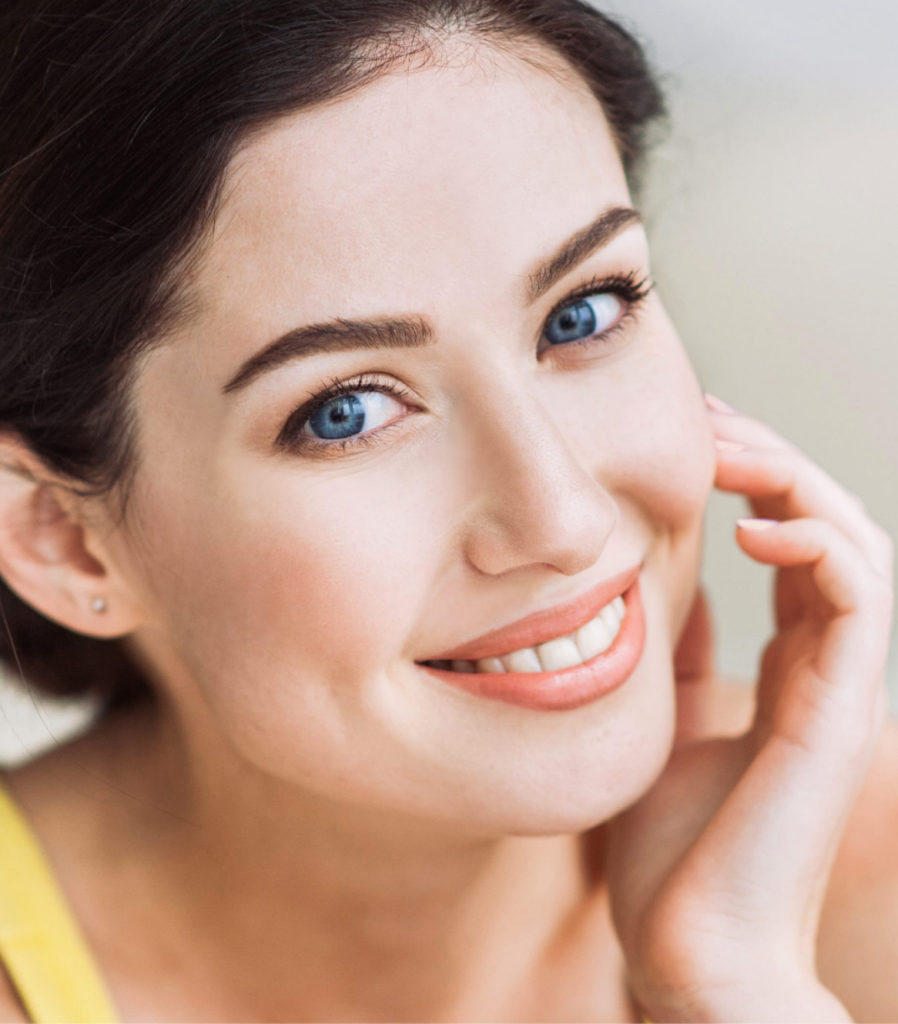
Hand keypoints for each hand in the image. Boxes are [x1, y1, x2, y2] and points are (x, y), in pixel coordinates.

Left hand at [605, 396, 893, 1021]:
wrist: (689, 946)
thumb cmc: (669, 849)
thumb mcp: (660, 724)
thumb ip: (678, 659)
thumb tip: (659, 587)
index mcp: (784, 665)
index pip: (787, 542)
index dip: (747, 480)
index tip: (687, 437)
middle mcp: (821, 665)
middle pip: (823, 525)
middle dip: (770, 459)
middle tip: (705, 414)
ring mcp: (838, 683)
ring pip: (852, 543)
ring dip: (794, 481)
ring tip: (725, 450)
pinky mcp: (841, 706)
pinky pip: (857, 596)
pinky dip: (816, 544)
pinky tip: (752, 526)